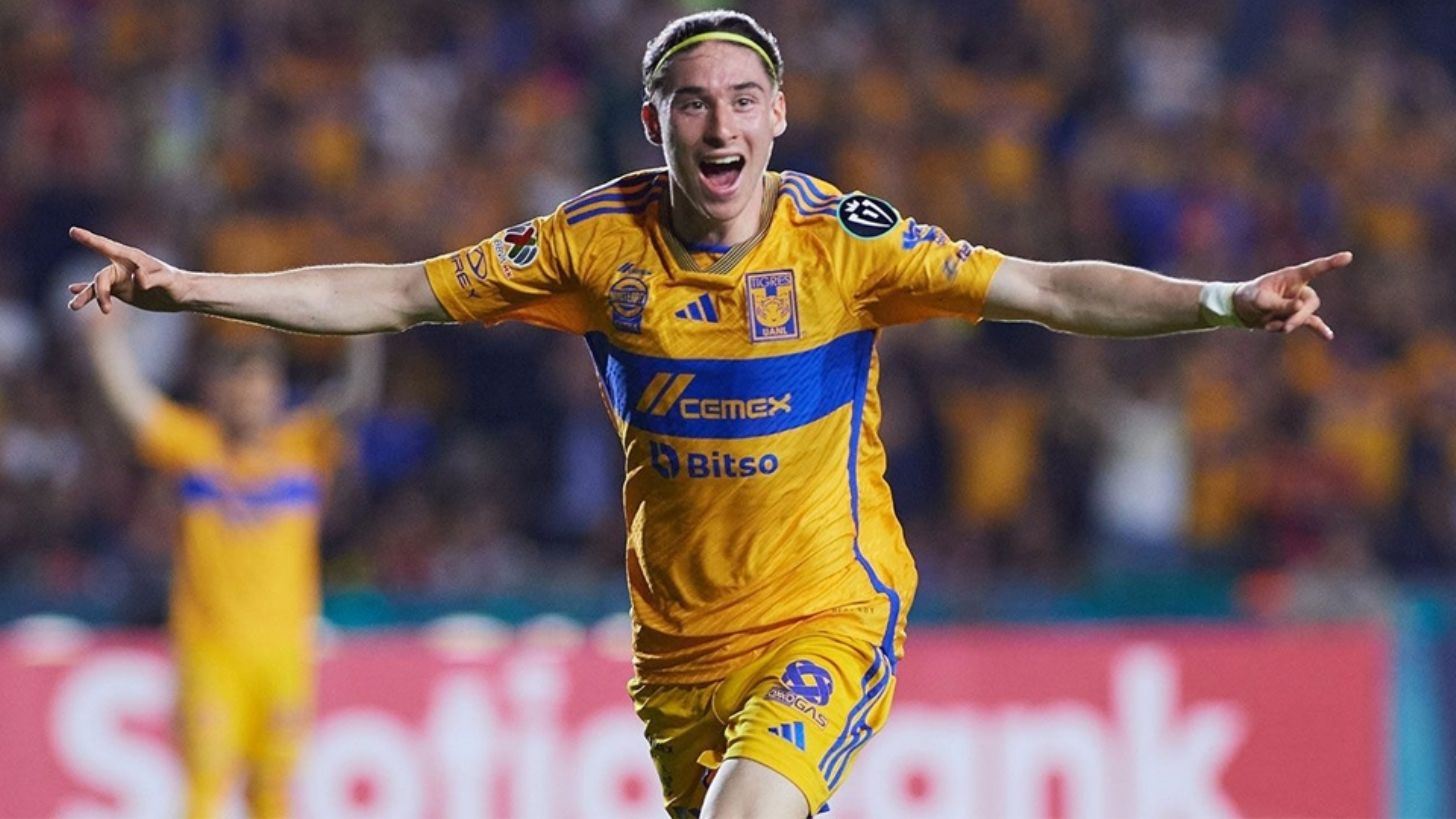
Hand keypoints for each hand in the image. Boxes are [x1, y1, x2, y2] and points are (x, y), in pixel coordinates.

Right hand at [66, 227, 189, 313]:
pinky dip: (87, 293)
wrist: (182, 295)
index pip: (107, 247)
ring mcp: (120, 279)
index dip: (90, 239)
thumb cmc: (177, 284)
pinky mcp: (121, 291)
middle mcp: (123, 266)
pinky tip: (73, 295)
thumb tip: (136, 279)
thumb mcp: (168, 281)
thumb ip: (152, 279)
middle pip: (102, 277)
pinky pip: (101, 292)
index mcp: (132, 258)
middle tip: (107, 309)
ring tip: (73, 307)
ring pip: (97, 286)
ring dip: (86, 296)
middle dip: (100, 292)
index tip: (73, 231)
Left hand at [1233, 251, 1350, 339]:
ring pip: (1306, 316)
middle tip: (1286, 327)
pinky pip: (1311, 323)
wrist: (1242, 309)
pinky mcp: (1295, 316)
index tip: (1348, 256)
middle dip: (1300, 316)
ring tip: (1268, 326)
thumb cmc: (1249, 297)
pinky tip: (1328, 336)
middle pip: (1311, 302)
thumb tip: (1300, 307)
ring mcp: (1299, 303)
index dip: (1331, 263)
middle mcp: (1298, 289)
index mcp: (1291, 277)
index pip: (1314, 268)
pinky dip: (1318, 329)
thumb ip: (1280, 304)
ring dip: (1289, 324)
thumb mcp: (1260, 300)